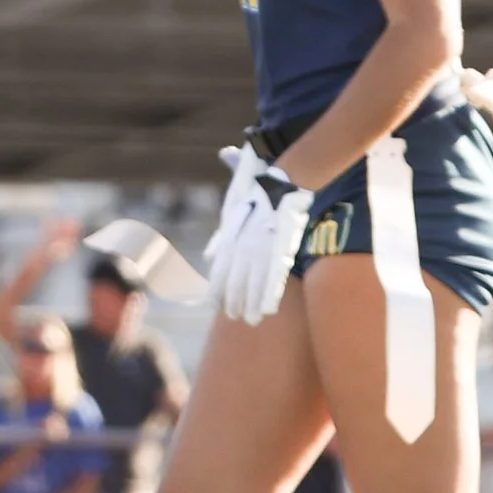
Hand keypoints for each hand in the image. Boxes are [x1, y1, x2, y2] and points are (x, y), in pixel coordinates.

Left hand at [206, 143, 309, 325]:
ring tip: (251, 320)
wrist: (283, 171)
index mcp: (232, 232)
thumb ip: (222, 236)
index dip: (217, 287)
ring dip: (252, 301)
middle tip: (235, 317)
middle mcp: (244, 239)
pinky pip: (275, 272)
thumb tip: (208, 255)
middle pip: (236, 276)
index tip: (214, 306)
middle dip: (235, 299)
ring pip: (254, 279)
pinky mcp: (283, 242)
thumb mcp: (232, 208)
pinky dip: (271, 292)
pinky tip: (268, 308)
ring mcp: (263, 241)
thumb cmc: (258, 188)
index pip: (221, 266)